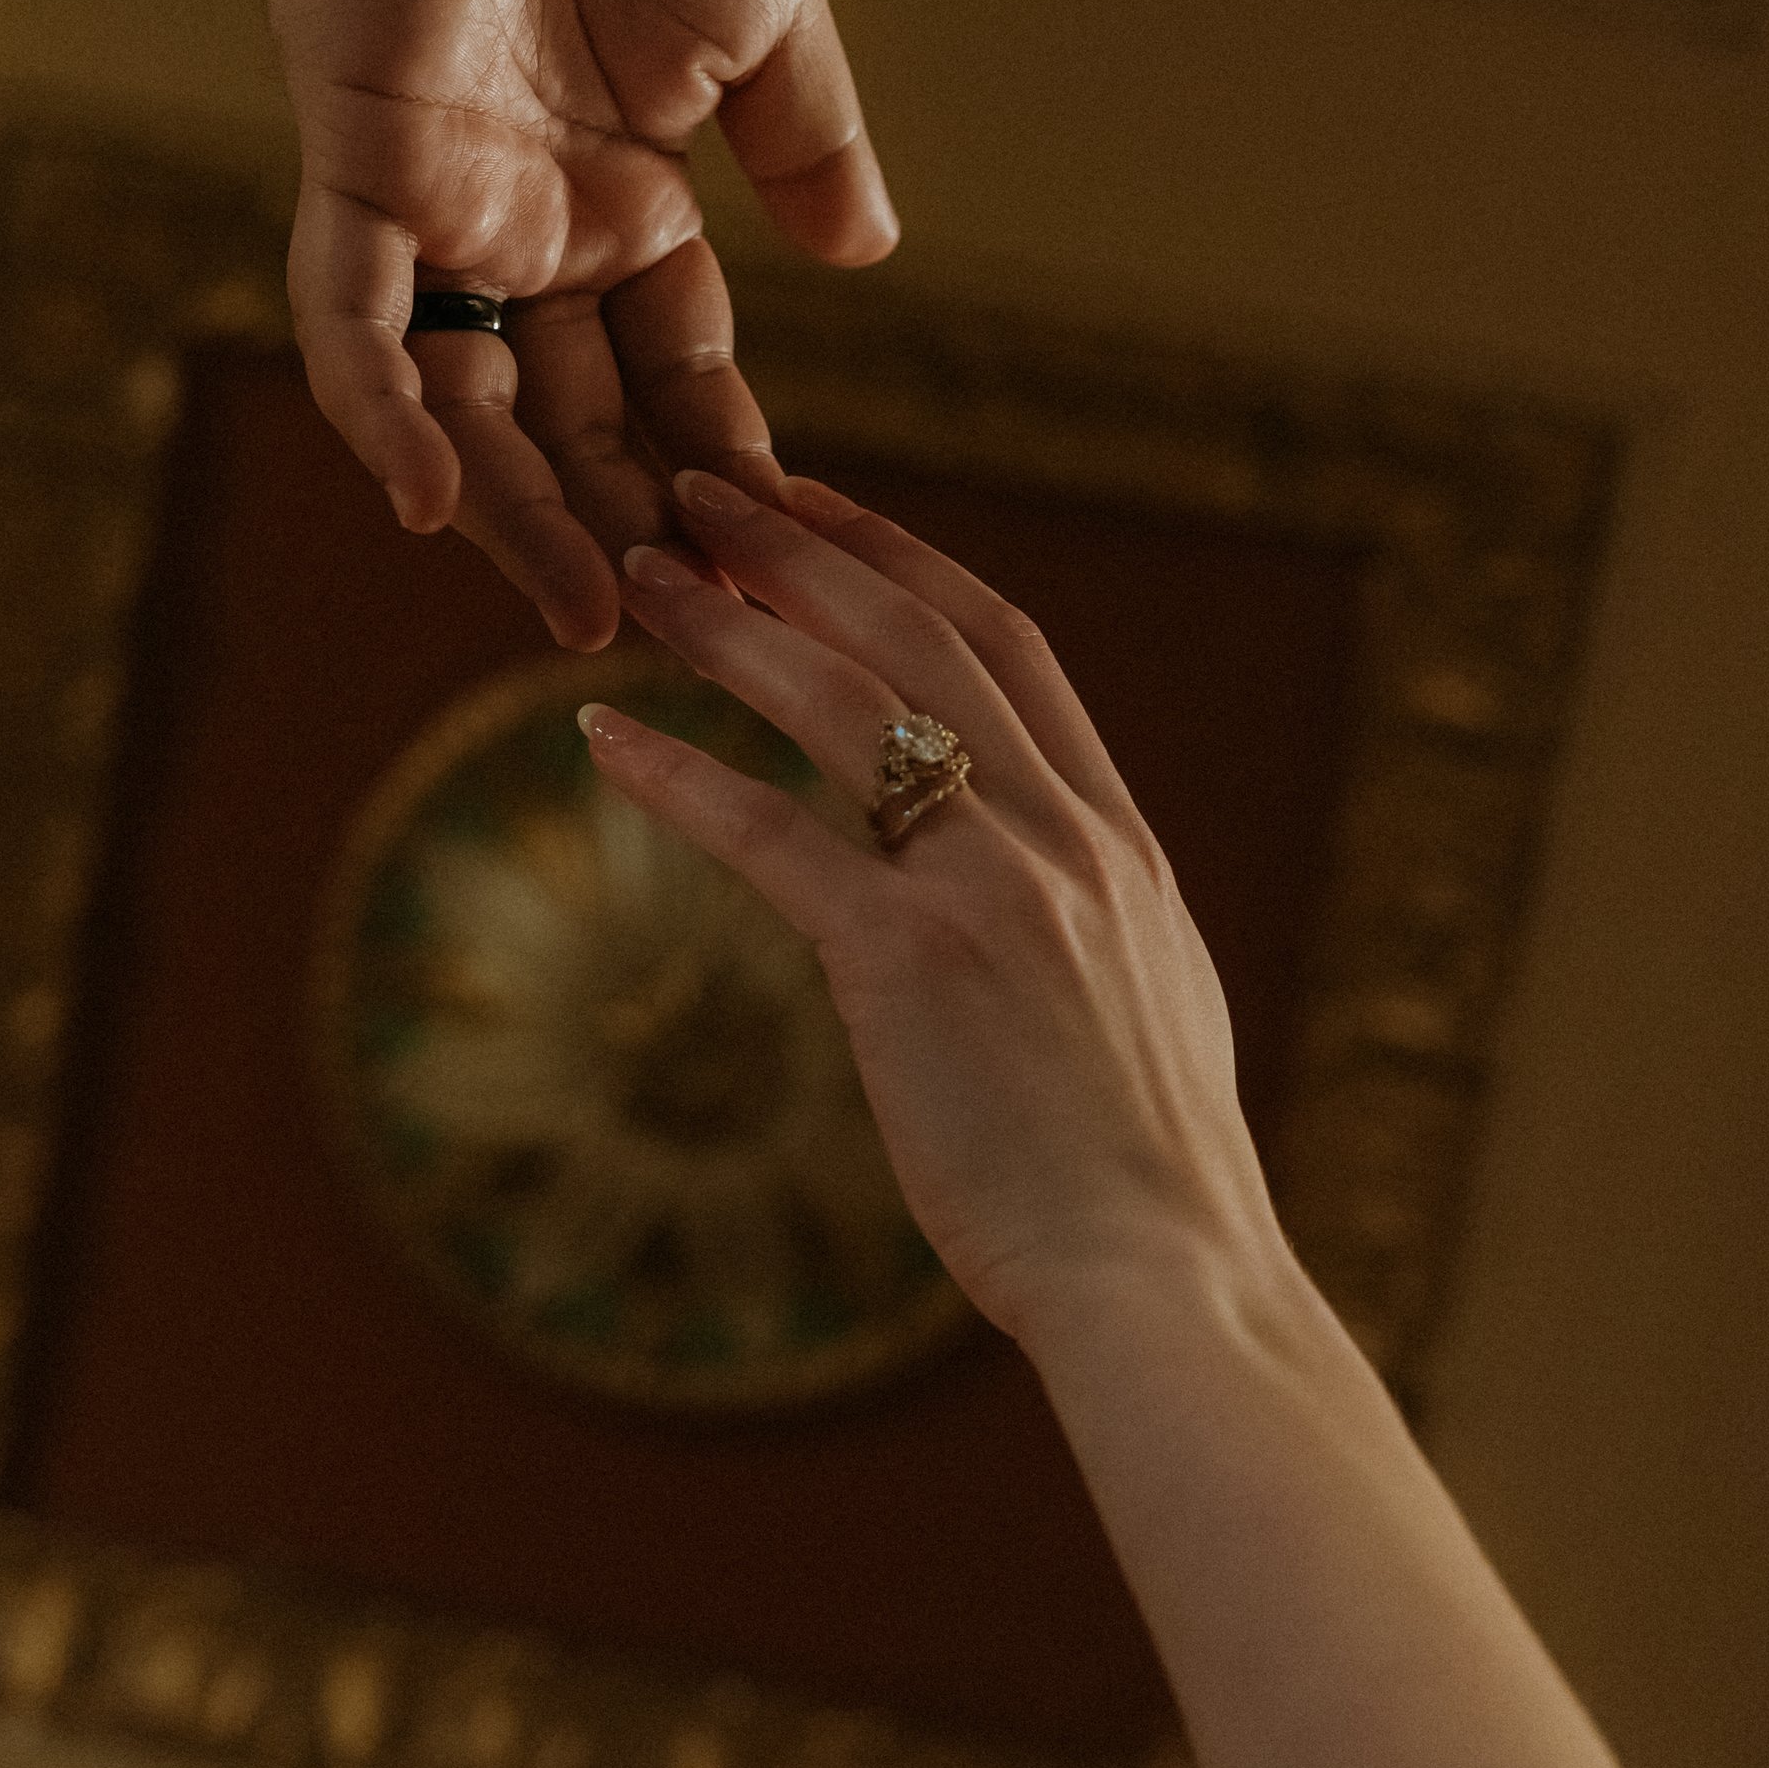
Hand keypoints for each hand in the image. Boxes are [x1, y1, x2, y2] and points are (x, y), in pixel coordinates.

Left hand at [205, 0, 895, 652]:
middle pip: (575, 422)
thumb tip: (870, 259)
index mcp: (631, 199)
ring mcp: (440, 208)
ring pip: (465, 407)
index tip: (788, 557)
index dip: (726, 462)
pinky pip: (352, 323)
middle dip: (630, 526)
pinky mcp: (358, 167)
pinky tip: (428, 503)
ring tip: (583, 614)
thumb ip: (805, 138)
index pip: (680, 372)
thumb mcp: (765, 10)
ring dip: (518, 515)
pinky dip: (383, 413)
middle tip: (686, 631)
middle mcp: (531, 228)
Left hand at [584, 467, 1291, 1348]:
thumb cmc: (1145, 1179)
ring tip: (639, 576)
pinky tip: (604, 739)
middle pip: (919, 637)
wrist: (1164, 1276)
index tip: (822, 505)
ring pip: (845, 704)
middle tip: (702, 491)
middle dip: (802, 549)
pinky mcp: (908, 964)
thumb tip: (1052, 891)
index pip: (1008, 643)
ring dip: (731, 627)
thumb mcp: (1152, 1003)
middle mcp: (1060, 835)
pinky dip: (682, 776)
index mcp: (1116, 839)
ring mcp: (991, 889)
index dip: (903, 559)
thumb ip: (1093, 919)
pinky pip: (772, 837)